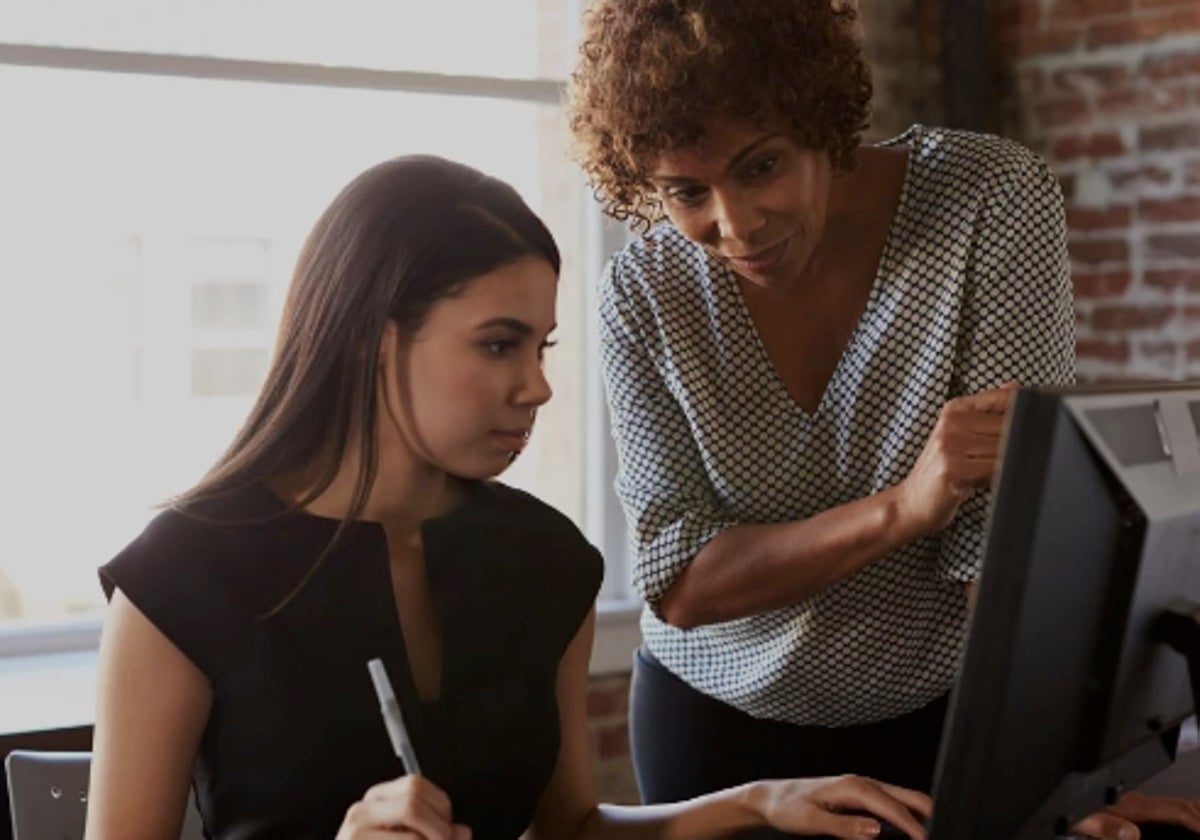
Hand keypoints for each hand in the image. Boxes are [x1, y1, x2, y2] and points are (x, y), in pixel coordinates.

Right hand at [336, 774, 471, 839]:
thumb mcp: (412, 838)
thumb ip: (439, 835)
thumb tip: (464, 832)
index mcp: (377, 800)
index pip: (415, 784)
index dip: (441, 807)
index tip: (447, 830)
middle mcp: (362, 811)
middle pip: (413, 802)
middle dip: (439, 829)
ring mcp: (355, 833)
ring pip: (413, 835)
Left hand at [751, 774, 931, 838]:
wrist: (771, 799)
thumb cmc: (788, 808)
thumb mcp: (812, 821)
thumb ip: (845, 827)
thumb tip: (877, 829)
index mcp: (853, 786)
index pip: (893, 807)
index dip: (914, 826)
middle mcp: (862, 783)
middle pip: (908, 796)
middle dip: (929, 815)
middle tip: (945, 832)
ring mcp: (863, 789)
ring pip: (903, 799)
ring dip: (920, 815)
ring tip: (933, 833)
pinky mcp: (861, 798)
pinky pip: (892, 805)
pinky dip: (907, 816)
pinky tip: (913, 831)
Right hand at [896, 382, 1018, 535]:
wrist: (911, 503)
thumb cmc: (939, 471)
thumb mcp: (959, 435)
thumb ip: (987, 411)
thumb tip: (1016, 387)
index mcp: (954, 410)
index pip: (1003, 400)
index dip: (1022, 416)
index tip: (1025, 429)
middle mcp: (951, 423)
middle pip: (1009, 427)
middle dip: (1015, 446)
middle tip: (994, 461)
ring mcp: (951, 446)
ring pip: (1005, 449)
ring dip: (1004, 464)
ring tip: (984, 472)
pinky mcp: (954, 470)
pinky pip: (995, 469)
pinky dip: (997, 478)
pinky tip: (980, 482)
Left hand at [1069, 790, 1199, 837]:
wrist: (1057, 803)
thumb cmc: (1069, 813)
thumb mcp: (1083, 821)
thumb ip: (1106, 826)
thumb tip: (1131, 833)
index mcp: (1129, 804)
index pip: (1175, 810)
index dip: (1196, 819)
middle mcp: (1136, 801)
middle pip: (1181, 805)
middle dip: (1199, 814)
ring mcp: (1136, 804)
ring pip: (1177, 806)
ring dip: (1195, 813)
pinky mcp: (1133, 809)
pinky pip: (1167, 810)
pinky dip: (1185, 814)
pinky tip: (1189, 823)